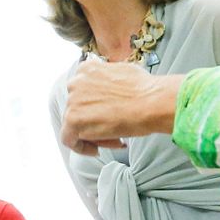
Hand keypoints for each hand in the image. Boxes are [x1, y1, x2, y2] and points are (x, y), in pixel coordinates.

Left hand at [59, 58, 178, 155]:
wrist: (151, 102)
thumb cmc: (145, 90)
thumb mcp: (122, 71)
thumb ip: (107, 79)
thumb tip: (107, 86)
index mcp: (86, 69)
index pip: (82, 92)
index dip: (96, 106)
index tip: (107, 114)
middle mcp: (75, 83)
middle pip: (78, 110)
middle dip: (96, 120)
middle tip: (114, 128)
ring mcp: (72, 101)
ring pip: (75, 125)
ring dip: (93, 134)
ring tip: (115, 137)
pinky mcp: (73, 120)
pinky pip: (69, 139)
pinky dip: (82, 147)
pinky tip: (97, 150)